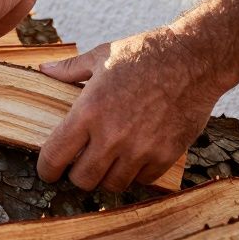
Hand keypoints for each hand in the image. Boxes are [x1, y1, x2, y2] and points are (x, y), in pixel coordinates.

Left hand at [36, 27, 227, 190]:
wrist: (194, 59)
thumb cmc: (145, 54)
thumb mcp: (102, 55)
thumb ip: (70, 69)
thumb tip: (44, 71)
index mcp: (88, 111)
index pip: (55, 157)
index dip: (47, 168)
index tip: (49, 168)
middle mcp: (112, 136)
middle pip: (82, 180)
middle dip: (76, 174)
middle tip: (81, 164)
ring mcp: (140, 149)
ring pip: (112, 185)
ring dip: (106, 176)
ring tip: (108, 161)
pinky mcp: (165, 155)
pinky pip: (142, 180)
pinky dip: (135, 173)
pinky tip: (134, 157)